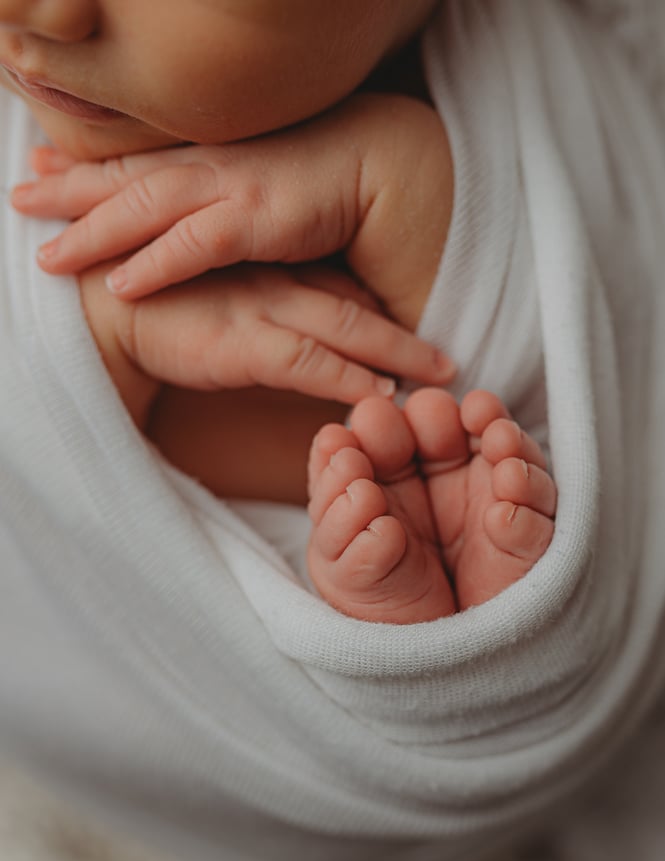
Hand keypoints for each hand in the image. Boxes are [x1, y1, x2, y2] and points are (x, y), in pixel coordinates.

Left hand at [14, 93, 452, 329]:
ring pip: (144, 208)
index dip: (85, 166)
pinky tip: (119, 282)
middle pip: (123, 177)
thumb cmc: (324, 182)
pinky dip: (155, 261)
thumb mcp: (260, 184)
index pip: (135, 160)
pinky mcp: (258, 219)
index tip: (40, 167)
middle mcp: (211, 165)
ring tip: (46, 258)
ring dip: (92, 230)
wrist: (384, 167)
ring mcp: (231, 188)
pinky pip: (195, 244)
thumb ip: (223, 195)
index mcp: (210, 156)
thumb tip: (198, 208)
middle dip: (66, 189)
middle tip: (18, 197)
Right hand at [79, 259, 454, 426]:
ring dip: (394, 356)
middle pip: (359, 310)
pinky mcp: (241, 340)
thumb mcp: (222, 300)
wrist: (101, 302)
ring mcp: (262, 309)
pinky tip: (378, 395)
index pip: (344, 293)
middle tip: (452, 364)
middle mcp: (277, 284)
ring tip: (436, 380)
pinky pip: (308, 361)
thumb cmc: (158, 303)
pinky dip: (347, 378)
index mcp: (272, 272)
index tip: (421, 344)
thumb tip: (304, 345)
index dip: (385, 318)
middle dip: (407, 339)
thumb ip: (265, 313)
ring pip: (346, 332)